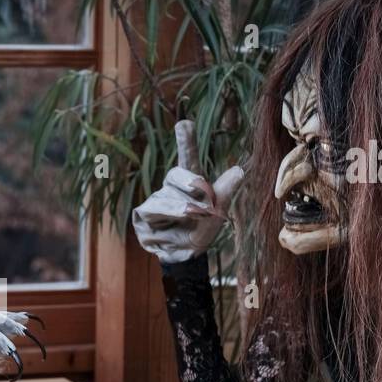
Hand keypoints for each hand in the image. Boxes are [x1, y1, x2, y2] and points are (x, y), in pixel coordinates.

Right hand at [132, 119, 242, 264]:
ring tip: (196, 215)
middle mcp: (170, 189)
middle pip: (174, 174)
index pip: (188, 159)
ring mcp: (154, 202)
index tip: (185, 122)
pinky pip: (151, 211)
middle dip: (190, 183)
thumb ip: (224, 192)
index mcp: (189, 185)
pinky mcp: (141, 217)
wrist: (184, 259)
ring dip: (181, 207)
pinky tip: (172, 230)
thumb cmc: (200, 233)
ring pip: (164, 195)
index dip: (186, 141)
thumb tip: (239, 170)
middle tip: (205, 198)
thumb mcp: (217, 214)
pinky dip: (167, 218)